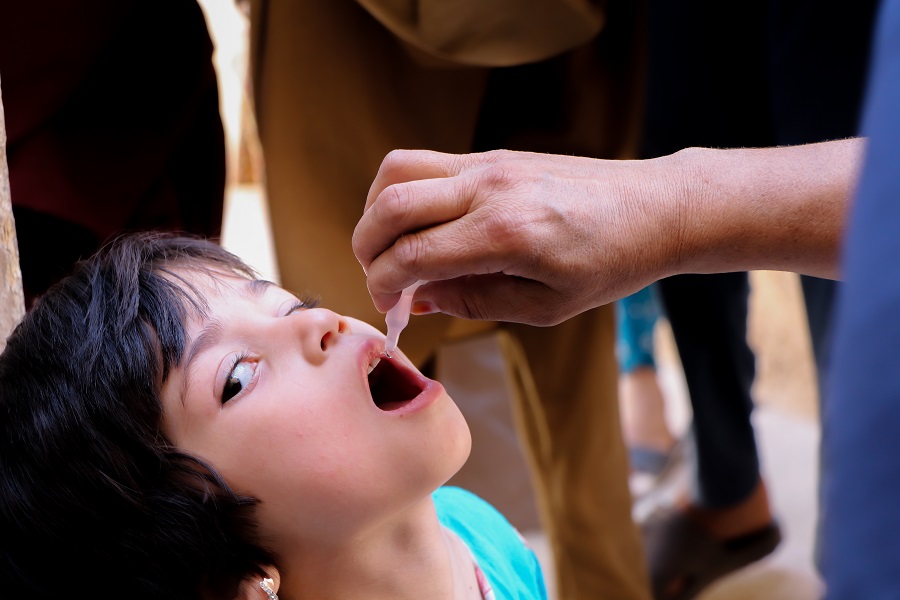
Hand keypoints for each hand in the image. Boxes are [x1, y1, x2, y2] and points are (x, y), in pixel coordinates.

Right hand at [352, 149, 684, 325]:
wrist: (656, 208)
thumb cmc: (611, 263)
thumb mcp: (546, 306)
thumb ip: (474, 301)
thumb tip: (420, 297)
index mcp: (505, 234)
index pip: (411, 255)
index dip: (383, 286)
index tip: (389, 309)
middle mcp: (489, 187)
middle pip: (389, 204)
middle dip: (366, 248)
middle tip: (380, 280)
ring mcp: (489, 163)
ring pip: (398, 170)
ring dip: (377, 212)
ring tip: (393, 249)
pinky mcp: (493, 154)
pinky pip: (427, 164)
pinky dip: (406, 194)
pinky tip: (423, 227)